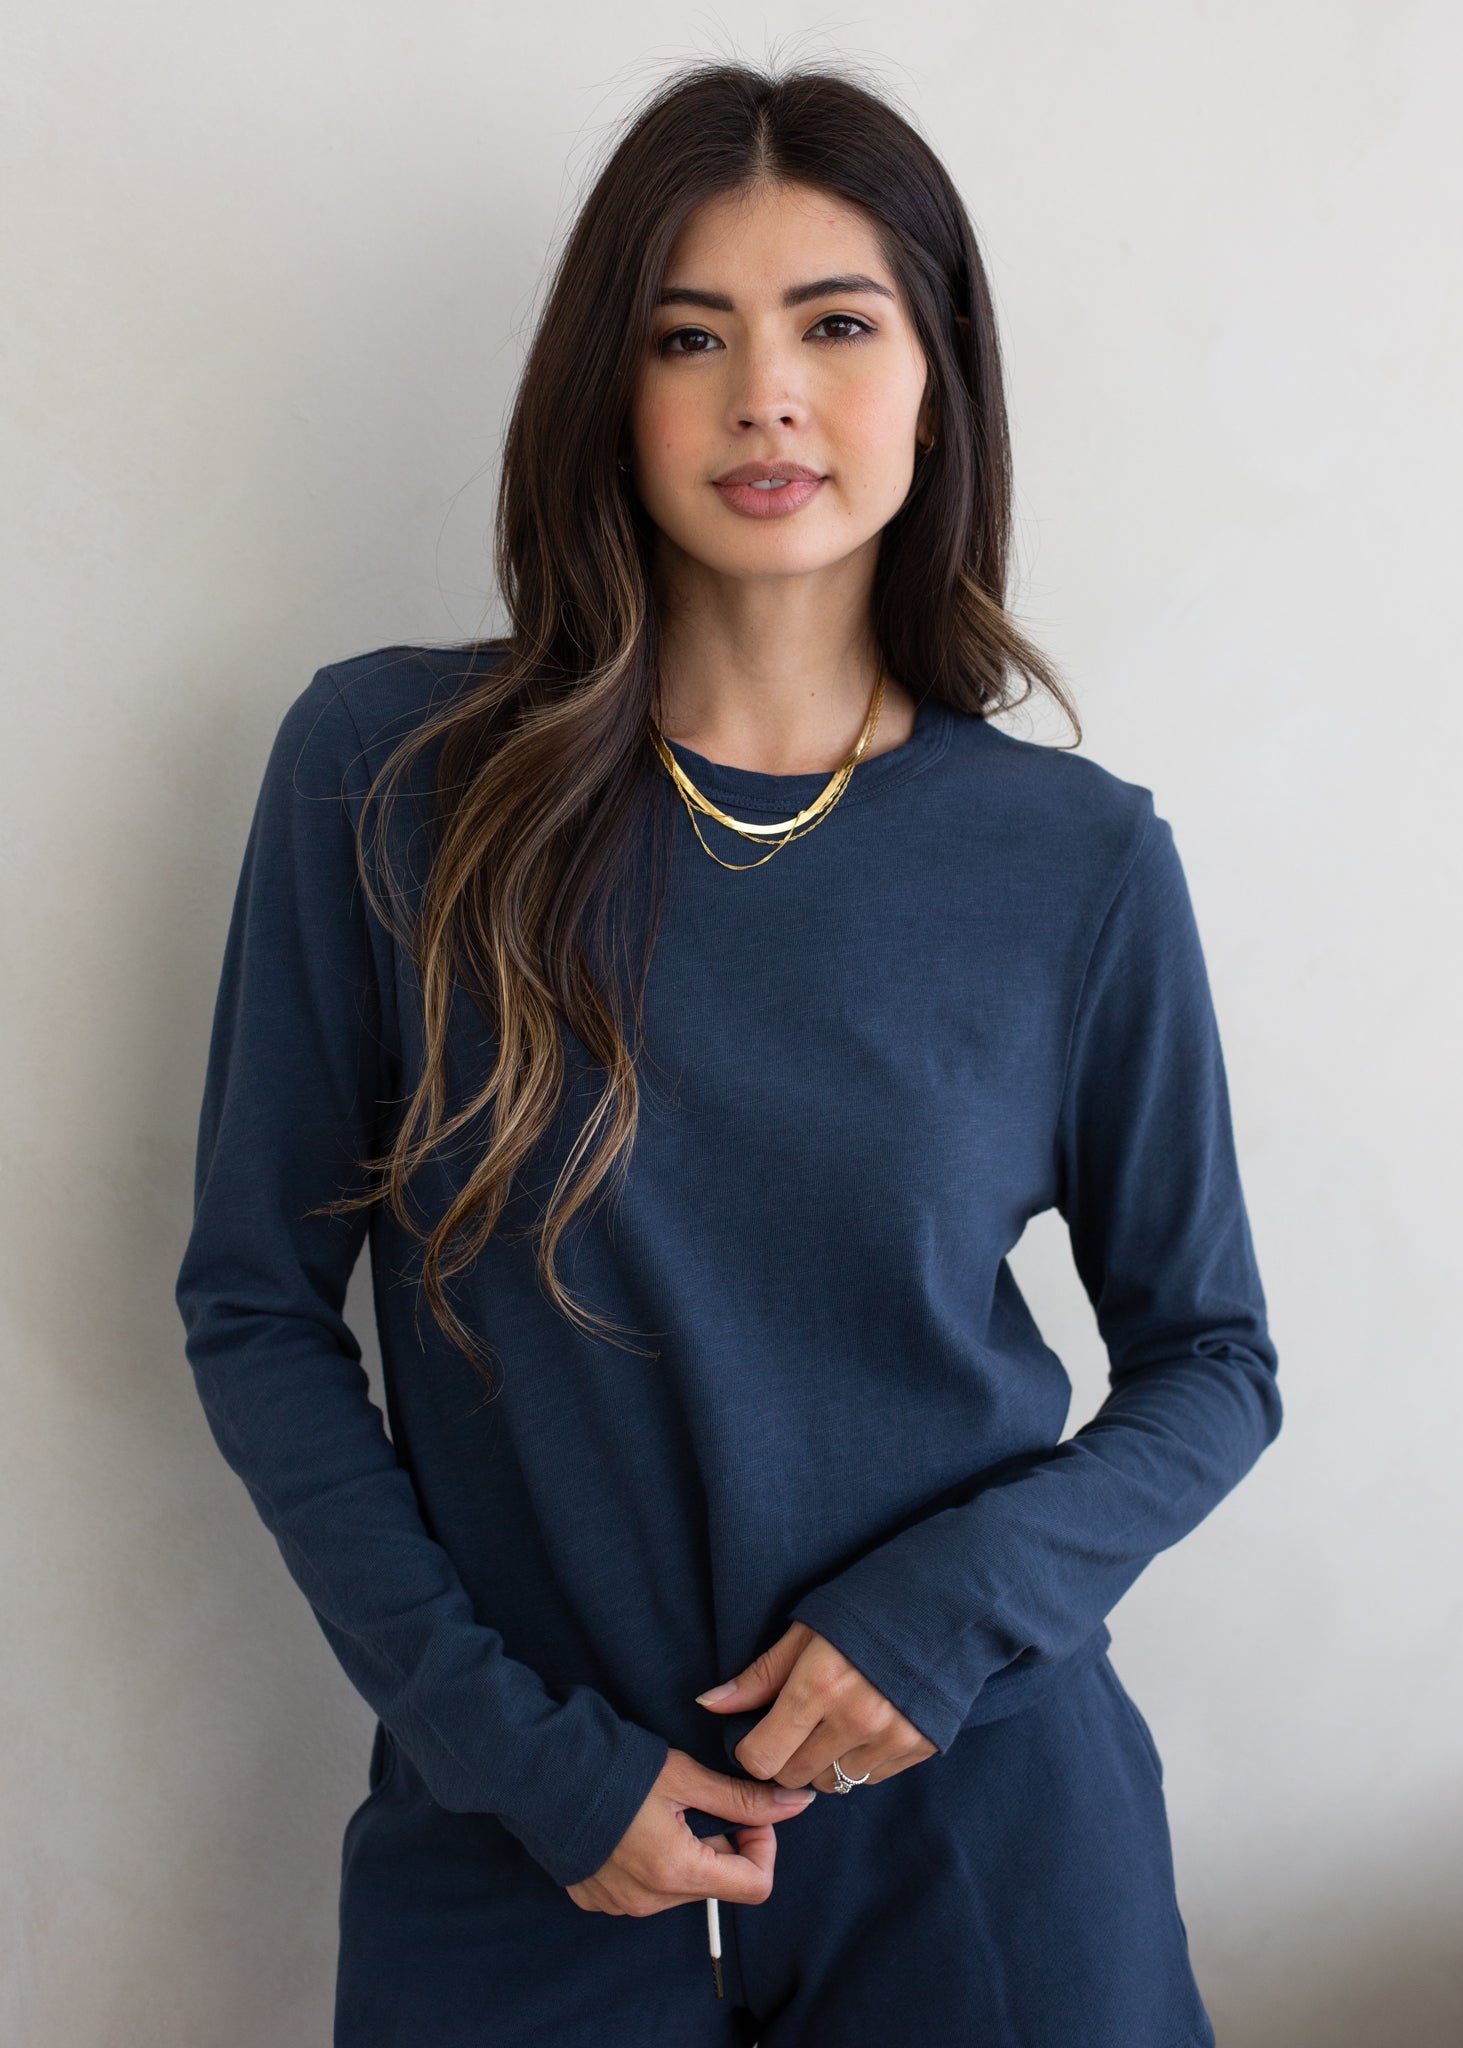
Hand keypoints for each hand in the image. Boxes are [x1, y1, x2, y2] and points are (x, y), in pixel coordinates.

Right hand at [564, 1746, 815, 1915]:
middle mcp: (650, 1902)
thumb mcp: (685, 1776)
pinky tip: (630, 1825)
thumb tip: (797, 1803)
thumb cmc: (614, 1768)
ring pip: (681, 1884)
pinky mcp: (596, 1898)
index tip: (745, 1812)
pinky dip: (652, 1859)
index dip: (762, 1846)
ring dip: (686, 1850)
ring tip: (658, 1808)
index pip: (756, 1886)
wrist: (538, 1771)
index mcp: (678, 1872)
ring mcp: (620, 1905)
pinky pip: (644, 1888)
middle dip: (720, 1841)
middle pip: (716, 1882)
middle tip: (696, 1798)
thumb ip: (743, 1798)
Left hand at [695, 1621, 937, 1791]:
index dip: (750, 1748)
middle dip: (783, 1757)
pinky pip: (868, 1780)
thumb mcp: (807, 1630)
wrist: (947, 1605)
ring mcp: (889, 1738)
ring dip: (820, 1762)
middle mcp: (854, 1719)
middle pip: (792, 1775)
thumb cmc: (868, 1609)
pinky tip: (862, 1727)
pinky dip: (855, 1763)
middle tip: (794, 1725)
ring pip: (830, 1783)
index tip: (757, 1732)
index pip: (761, 1757)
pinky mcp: (917, 1749)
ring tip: (831, 1723)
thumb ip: (760, 1676)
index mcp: (819, 1684)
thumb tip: (709, 1705)